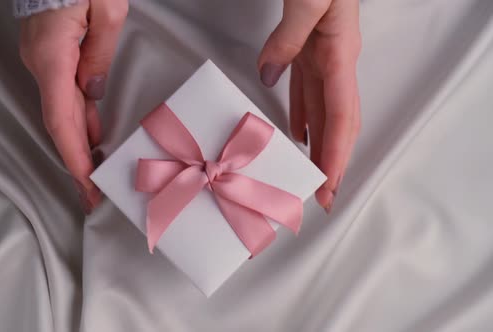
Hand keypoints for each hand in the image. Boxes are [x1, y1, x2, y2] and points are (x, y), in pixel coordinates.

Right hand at [19, 0, 128, 213]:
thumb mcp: (106, 10)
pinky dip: (80, 116)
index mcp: (54, 58)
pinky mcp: (51, 53)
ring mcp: (44, 59)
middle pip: (60, 122)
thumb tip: (93, 92)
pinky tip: (93, 132)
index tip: (87, 187)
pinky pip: (65, 92)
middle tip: (93, 194)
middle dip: (78, 161)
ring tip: (97, 172)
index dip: (74, 158)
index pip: (62, 121)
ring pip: (63, 109)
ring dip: (80, 141)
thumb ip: (100, 55)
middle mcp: (43, 64)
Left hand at [258, 0, 360, 212]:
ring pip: (323, 111)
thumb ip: (289, 37)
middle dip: (333, 161)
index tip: (328, 186)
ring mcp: (324, 56)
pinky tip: (293, 133)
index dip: (336, 154)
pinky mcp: (311, 50)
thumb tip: (269, 76)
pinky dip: (301, 116)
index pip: (341, 116)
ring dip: (317, 145)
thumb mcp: (310, 0)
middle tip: (325, 197)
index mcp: (340, 54)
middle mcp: (336, 62)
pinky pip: (307, 92)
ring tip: (308, 176)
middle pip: (338, 121)